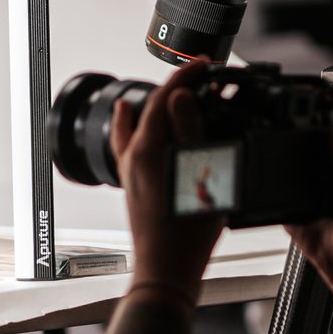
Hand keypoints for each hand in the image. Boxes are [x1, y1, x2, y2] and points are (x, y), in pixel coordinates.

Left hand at [111, 64, 224, 299]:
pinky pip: (129, 144)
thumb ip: (188, 131)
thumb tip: (180, 95)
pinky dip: (133, 127)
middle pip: (151, 106)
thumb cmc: (186, 232)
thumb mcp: (199, 174)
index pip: (165, 96)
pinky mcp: (134, 184)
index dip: (186, 75)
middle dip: (177, 87)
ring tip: (177, 94)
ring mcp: (131, 170)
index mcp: (148, 148)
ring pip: (138, 124)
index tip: (203, 64)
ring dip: (159, 104)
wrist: (167, 268)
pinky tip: (137, 124)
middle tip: (201, 78)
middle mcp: (134, 155)